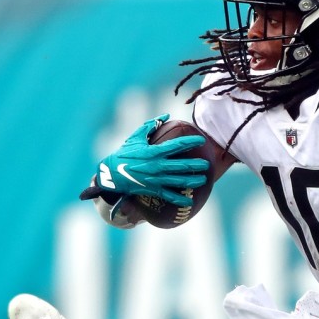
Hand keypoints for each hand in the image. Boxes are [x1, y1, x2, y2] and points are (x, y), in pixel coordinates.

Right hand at [79, 114, 208, 206]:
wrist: (111, 174)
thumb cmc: (124, 154)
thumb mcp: (135, 137)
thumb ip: (150, 126)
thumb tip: (165, 116)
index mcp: (154, 152)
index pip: (177, 145)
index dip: (191, 142)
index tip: (201, 140)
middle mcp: (157, 166)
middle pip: (181, 166)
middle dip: (196, 165)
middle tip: (207, 164)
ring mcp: (156, 180)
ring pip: (179, 181)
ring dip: (193, 181)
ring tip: (204, 180)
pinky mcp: (153, 190)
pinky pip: (169, 196)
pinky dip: (180, 200)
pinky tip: (190, 202)